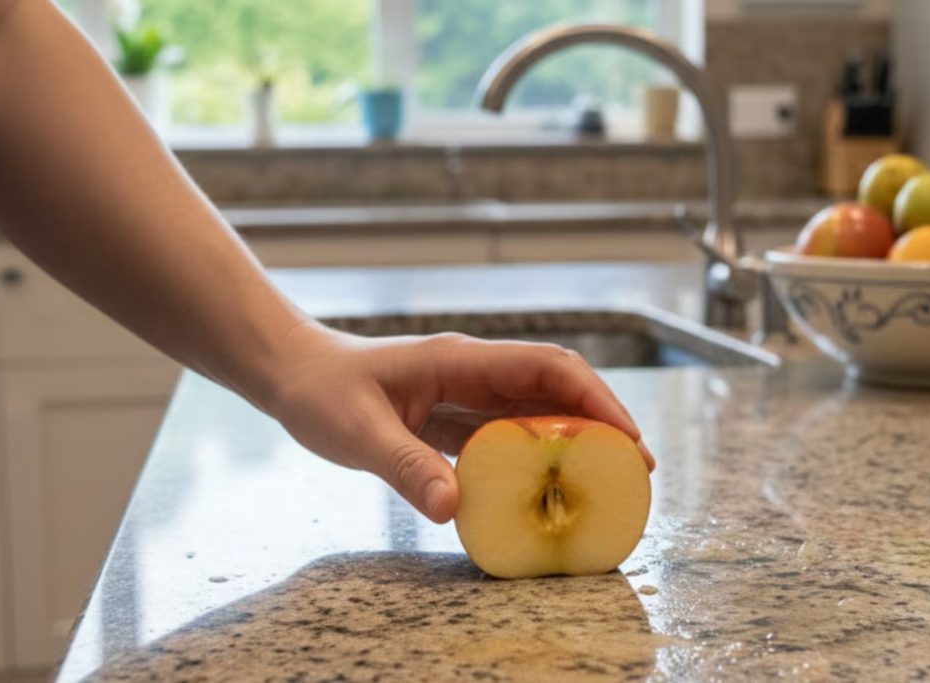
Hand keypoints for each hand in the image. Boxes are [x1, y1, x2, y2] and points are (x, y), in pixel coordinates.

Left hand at [261, 322, 653, 523]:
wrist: (294, 373)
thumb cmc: (321, 391)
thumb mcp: (357, 433)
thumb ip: (405, 467)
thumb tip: (454, 508)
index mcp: (462, 360)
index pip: (547, 368)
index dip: (595, 400)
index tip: (626, 439)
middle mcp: (475, 370)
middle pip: (557, 387)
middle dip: (602, 422)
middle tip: (635, 471)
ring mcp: (467, 390)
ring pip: (538, 409)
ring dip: (575, 440)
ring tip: (606, 481)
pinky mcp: (455, 414)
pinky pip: (509, 432)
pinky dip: (537, 455)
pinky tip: (548, 485)